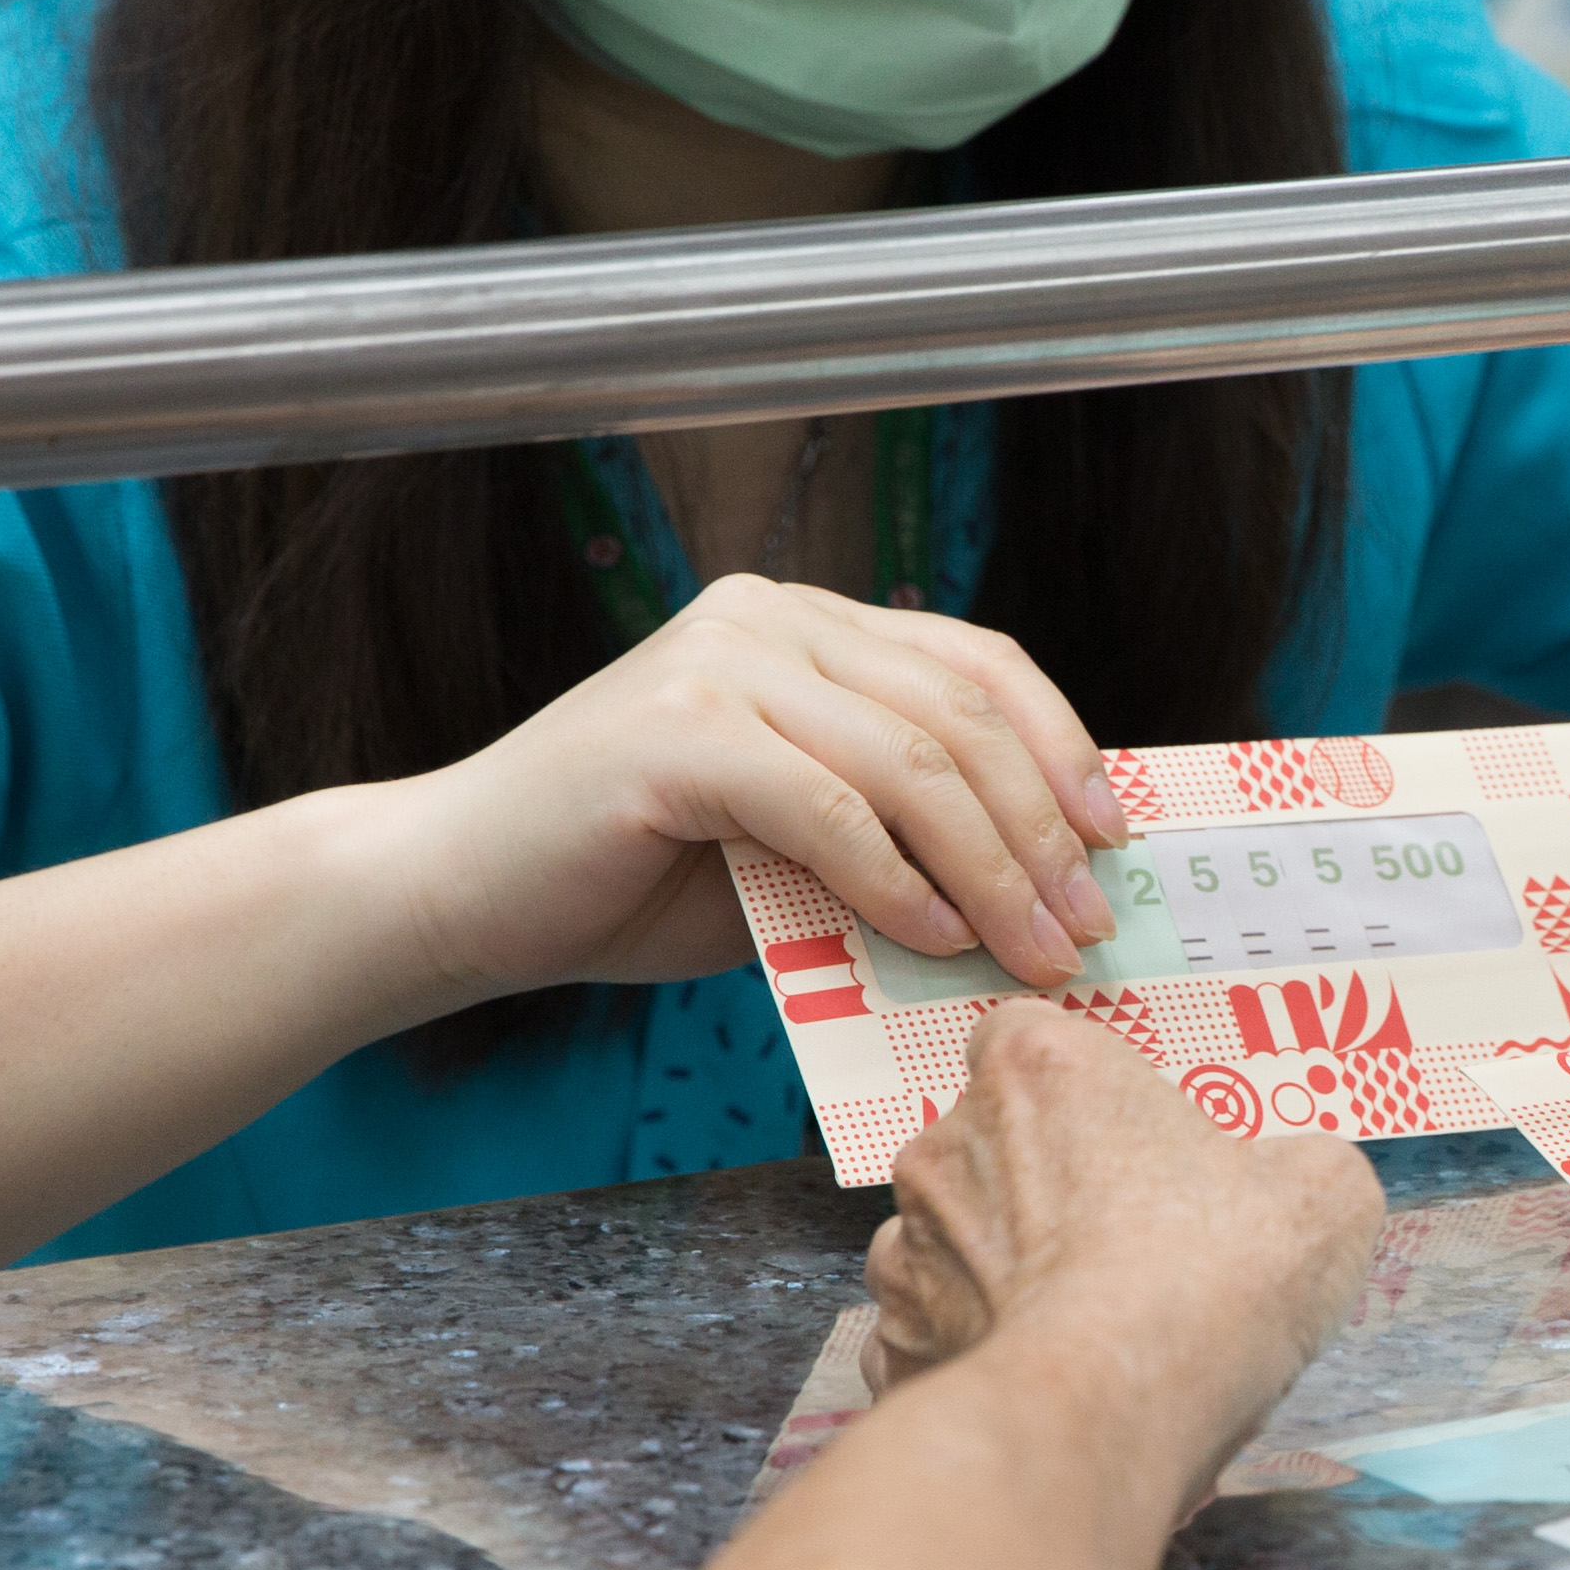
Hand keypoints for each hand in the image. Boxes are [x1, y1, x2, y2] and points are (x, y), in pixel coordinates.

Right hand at [362, 575, 1131, 1007]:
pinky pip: (829, 805)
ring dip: (989, 870)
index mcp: (805, 625)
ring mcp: (721, 663)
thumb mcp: (791, 844)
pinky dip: (894, 880)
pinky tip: (930, 938)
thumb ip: (892, 832)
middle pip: (960, 714)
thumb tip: (1036, 886)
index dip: (1060, 747)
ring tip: (1030, 952)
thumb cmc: (628, 881)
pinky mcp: (678, 731)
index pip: (975, 663)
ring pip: (911, 761)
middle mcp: (769, 618)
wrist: (458, 894)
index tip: (1112, 840)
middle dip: (1040, 831)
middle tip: (1086, 927)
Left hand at [866, 1004, 1383, 1432]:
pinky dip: (971, 1355)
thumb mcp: (1321, 1193)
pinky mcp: (898, 1348)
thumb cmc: (1210, 1277)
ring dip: (997, 1272)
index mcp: (1041, 1068)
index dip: (1079, 1087)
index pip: (1027, 1038)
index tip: (1129, 1133)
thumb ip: (1297, 1165)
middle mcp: (950, 1143)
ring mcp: (911, 1249)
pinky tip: (1036, 1382)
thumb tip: (1292, 1185)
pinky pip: (930, 1337)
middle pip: (990, 1144)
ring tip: (1081, 1326)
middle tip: (1127, 1243)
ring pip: (950, 1243)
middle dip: (1044, 1186)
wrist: (1116, 1409)